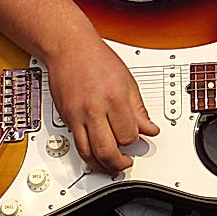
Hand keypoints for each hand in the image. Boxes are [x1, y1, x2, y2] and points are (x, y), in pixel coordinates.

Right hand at [45, 34, 159, 175]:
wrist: (69, 48)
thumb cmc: (97, 59)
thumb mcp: (128, 81)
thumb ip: (139, 109)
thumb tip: (150, 129)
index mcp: (114, 98)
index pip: (128, 134)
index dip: (136, 141)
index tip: (139, 139)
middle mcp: (94, 109)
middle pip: (107, 150)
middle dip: (118, 163)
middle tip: (126, 163)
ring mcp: (77, 115)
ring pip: (88, 153)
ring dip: (101, 165)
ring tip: (111, 166)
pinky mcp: (66, 118)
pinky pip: (77, 145)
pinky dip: (87, 155)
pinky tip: (95, 157)